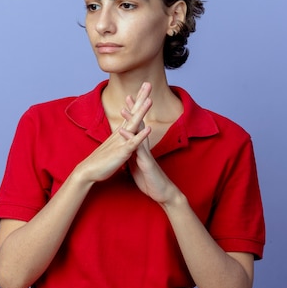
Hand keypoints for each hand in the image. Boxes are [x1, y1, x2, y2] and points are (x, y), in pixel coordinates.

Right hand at [75, 83, 152, 183]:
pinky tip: (148, 128)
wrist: (88, 171)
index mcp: (121, 132)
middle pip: (133, 112)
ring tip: (150, 100)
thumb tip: (124, 131)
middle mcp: (121, 133)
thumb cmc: (101, 160)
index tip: (145, 88)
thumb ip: (120, 137)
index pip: (131, 112)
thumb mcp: (113, 145)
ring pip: (133, 124)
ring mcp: (121, 141)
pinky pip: (133, 143)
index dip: (138, 100)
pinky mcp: (121, 152)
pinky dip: (140, 136)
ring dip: (141, 112)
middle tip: (148, 83)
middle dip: (141, 98)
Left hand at [119, 90, 178, 204]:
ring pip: (139, 133)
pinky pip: (137, 149)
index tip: (127, 101)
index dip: (131, 115)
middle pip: (139, 124)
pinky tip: (124, 131)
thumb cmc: (150, 179)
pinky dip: (131, 139)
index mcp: (141, 148)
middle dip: (134, 109)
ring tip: (124, 107)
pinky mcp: (146, 162)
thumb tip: (128, 149)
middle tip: (129, 94)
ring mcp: (146, 154)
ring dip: (132, 120)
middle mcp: (144, 147)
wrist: (163, 193)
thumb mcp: (138, 165)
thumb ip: (133, 155)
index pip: (136, 127)